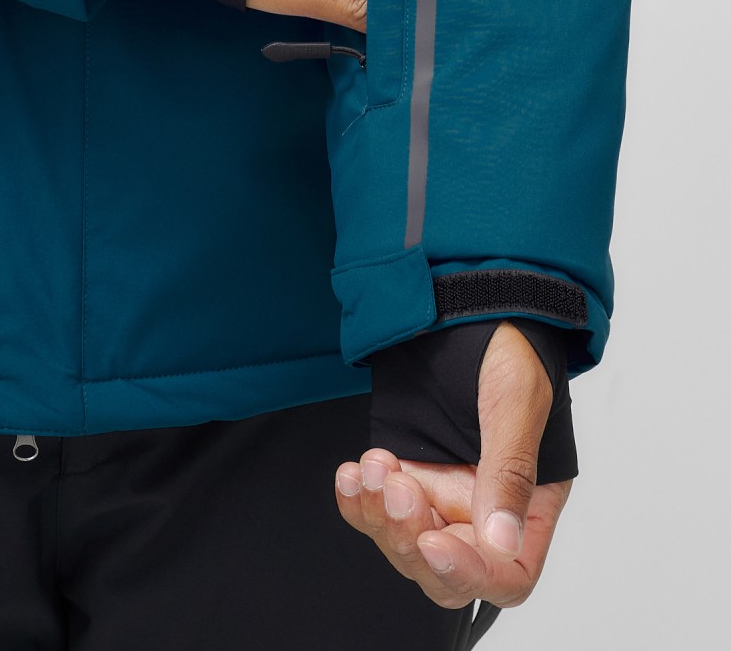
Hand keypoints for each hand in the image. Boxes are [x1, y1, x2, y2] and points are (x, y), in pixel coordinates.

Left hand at [333, 321, 573, 608]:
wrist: (469, 308)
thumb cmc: (509, 348)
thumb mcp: (517, 401)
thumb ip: (510, 472)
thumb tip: (502, 542)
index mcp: (529, 505)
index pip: (506, 574)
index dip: (470, 573)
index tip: (434, 543)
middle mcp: (483, 511)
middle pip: (446, 571)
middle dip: (410, 540)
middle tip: (397, 487)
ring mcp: (441, 496)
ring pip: (403, 544)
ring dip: (380, 514)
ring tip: (374, 463)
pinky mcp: (406, 476)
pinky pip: (374, 511)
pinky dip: (357, 500)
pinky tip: (352, 472)